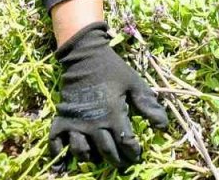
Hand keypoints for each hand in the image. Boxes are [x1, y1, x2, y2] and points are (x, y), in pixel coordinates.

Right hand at [49, 21, 168, 169]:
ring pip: (81, 151)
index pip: (126, 143)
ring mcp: (75, 122)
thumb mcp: (134, 83)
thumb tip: (163, 126)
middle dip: (117, 160)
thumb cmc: (112, 69)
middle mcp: (93, 123)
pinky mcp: (61, 119)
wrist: (85, 56)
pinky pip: (55, 142)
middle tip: (123, 163)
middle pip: (106, 151)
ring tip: (98, 159)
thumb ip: (148, 105)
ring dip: (91, 158)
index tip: (137, 155)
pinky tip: (63, 162)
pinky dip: (58, 154)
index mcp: (113, 115)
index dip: (133, 152)